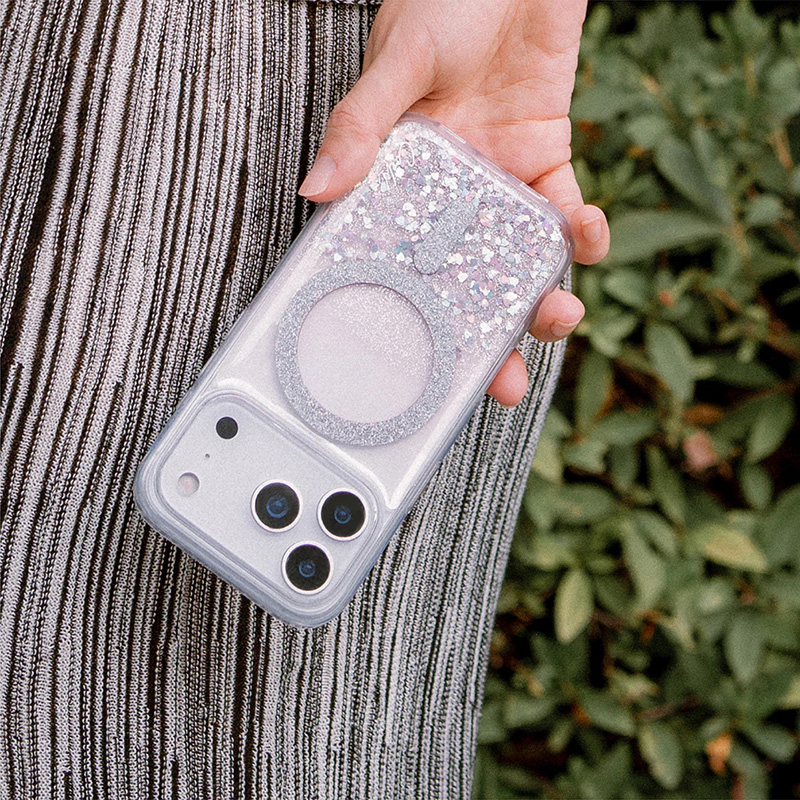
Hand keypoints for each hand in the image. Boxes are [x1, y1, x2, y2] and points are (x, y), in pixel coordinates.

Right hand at [298, 0, 609, 406]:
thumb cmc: (441, 0)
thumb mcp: (397, 63)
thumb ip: (360, 127)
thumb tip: (314, 190)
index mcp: (401, 184)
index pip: (402, 268)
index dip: (416, 325)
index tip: (427, 376)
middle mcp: (449, 197)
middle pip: (466, 284)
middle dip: (489, 339)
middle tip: (503, 383)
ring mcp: (500, 184)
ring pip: (521, 263)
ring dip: (544, 299)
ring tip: (558, 316)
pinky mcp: (548, 158)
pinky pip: (566, 213)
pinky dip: (584, 232)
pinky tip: (586, 233)